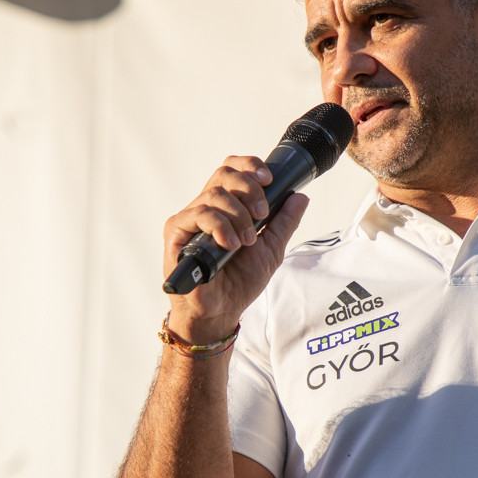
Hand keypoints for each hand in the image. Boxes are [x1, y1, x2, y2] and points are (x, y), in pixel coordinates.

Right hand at [163, 155, 308, 341]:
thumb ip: (284, 222)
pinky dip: (220, 226)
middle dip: (249, 189)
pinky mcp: (176, 232)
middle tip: (262, 214)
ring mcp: (190, 218)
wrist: (221, 311)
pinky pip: (198, 214)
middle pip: (224, 174)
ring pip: (214, 194)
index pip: (233, 170)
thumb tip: (301, 197)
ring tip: (246, 241)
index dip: (250, 166)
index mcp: (226, 207)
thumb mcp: (271, 249)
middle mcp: (206, 208)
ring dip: (238, 216)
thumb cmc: (240, 282)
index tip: (269, 179)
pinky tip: (230, 244)